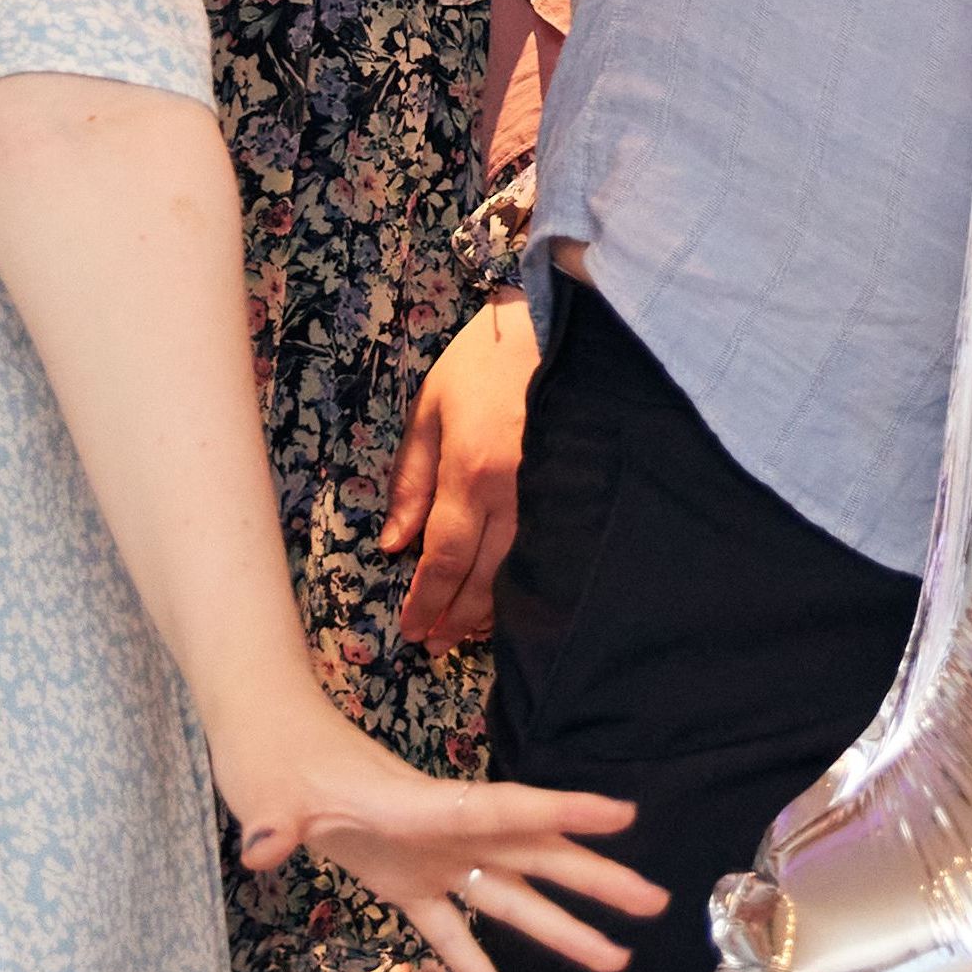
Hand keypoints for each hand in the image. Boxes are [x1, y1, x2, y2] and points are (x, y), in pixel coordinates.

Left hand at [230, 710, 662, 971]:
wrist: (270, 746)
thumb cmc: (274, 759)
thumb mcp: (269, 792)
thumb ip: (273, 822)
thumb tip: (261, 847)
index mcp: (422, 807)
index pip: (503, 809)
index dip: (561, 812)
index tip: (623, 815)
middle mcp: (443, 834)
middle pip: (532, 857)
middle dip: (593, 880)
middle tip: (654, 903)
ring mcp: (430, 860)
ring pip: (509, 898)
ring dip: (560, 928)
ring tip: (614, 959)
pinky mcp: (405, 885)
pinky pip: (452, 931)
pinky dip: (477, 968)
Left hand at [385, 290, 536, 647]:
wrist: (562, 325)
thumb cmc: (485, 361)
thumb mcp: (431, 408)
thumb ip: (411, 478)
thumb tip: (394, 544)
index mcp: (470, 472)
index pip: (443, 557)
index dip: (426, 601)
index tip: (410, 630)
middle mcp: (513, 493)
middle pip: (481, 576)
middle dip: (454, 617)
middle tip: (432, 645)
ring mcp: (551, 495)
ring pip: (518, 571)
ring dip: (489, 609)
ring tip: (465, 632)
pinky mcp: (576, 491)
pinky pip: (547, 551)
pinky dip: (526, 581)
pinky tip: (514, 598)